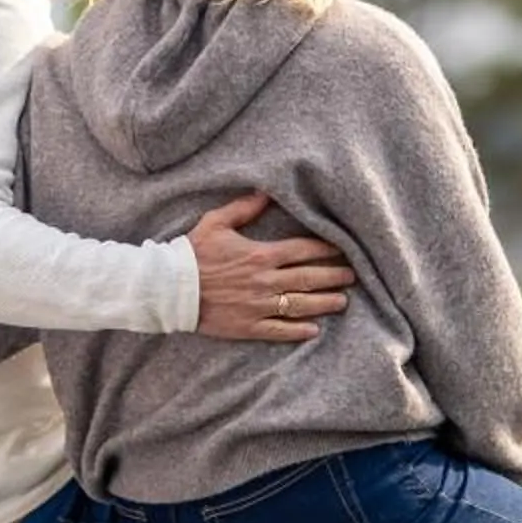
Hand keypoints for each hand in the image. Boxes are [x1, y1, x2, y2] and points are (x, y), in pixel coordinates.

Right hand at [189, 193, 356, 341]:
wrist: (169, 288)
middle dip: (334, 276)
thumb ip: (244, 208)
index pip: (303, 250)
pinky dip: (298, 331)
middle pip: (309, 278)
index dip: (327, 250)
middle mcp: (265, 281)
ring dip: (324, 303)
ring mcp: (258, 306)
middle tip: (353, 276)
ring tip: (342, 301)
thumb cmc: (192, 253)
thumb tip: (265, 191)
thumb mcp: (216, 222)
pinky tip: (313, 330)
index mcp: (260, 254)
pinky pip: (278, 330)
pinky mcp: (247, 326)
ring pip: (300, 305)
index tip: (343, 250)